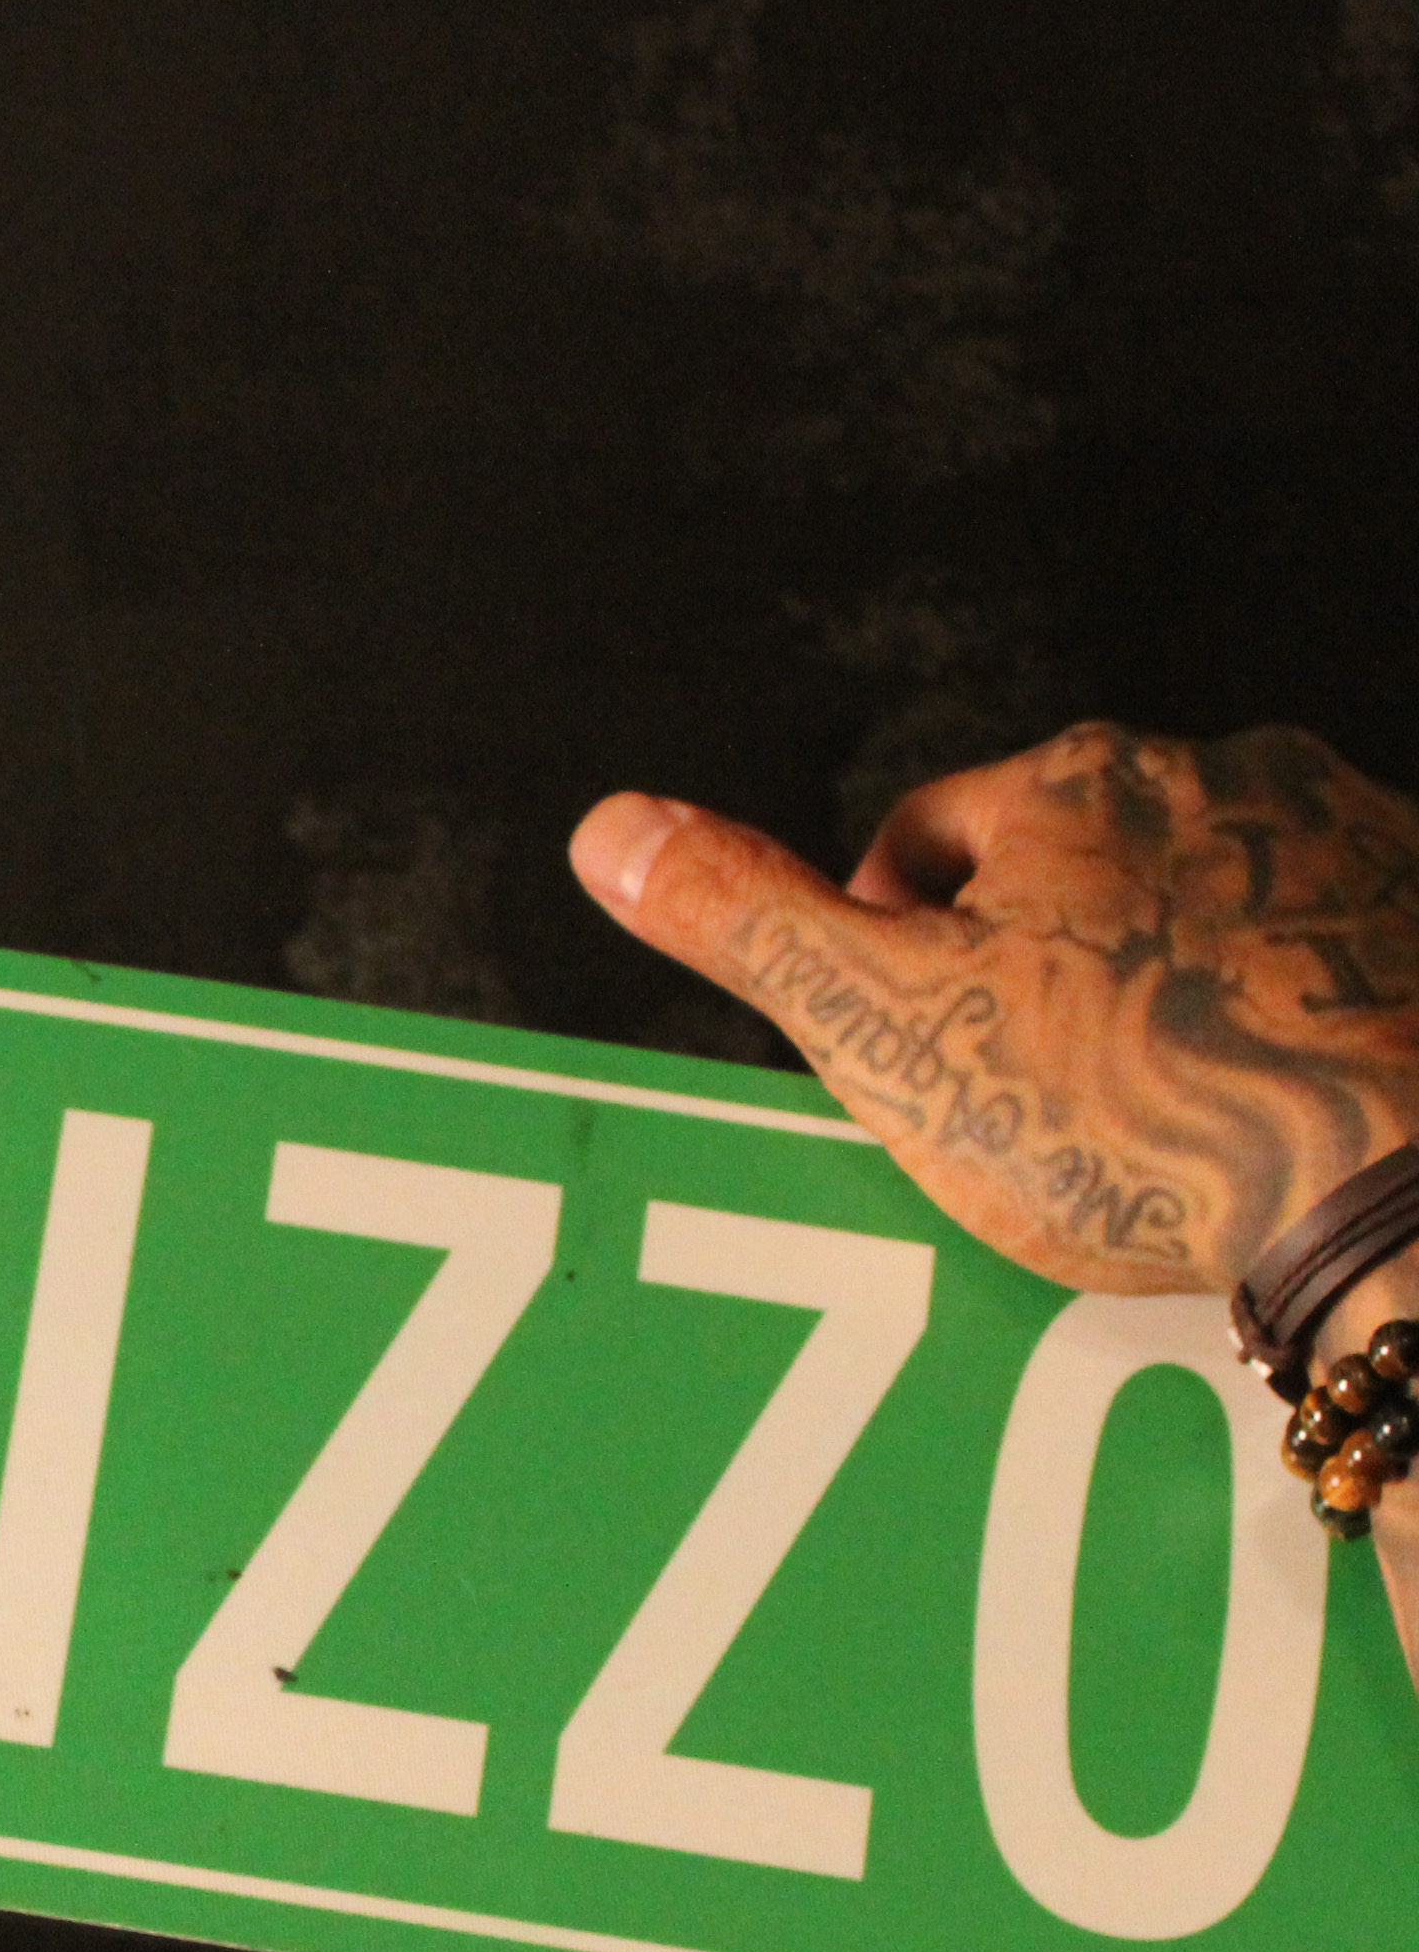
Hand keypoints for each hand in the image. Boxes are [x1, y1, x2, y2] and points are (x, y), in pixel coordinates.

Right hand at [570, 726, 1418, 1327]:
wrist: (1400, 1176)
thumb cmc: (1140, 1109)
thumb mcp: (887, 1024)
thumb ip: (748, 920)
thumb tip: (611, 826)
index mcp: (1070, 785)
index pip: (928, 838)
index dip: (888, 943)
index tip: (904, 1043)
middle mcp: (1219, 775)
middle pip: (1074, 864)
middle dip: (1032, 961)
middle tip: (1018, 1098)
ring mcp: (1343, 843)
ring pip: (1202, 904)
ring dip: (1161, 980)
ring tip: (1145, 1115)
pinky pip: (1321, 953)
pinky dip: (1278, 1012)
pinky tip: (1258, 1107)